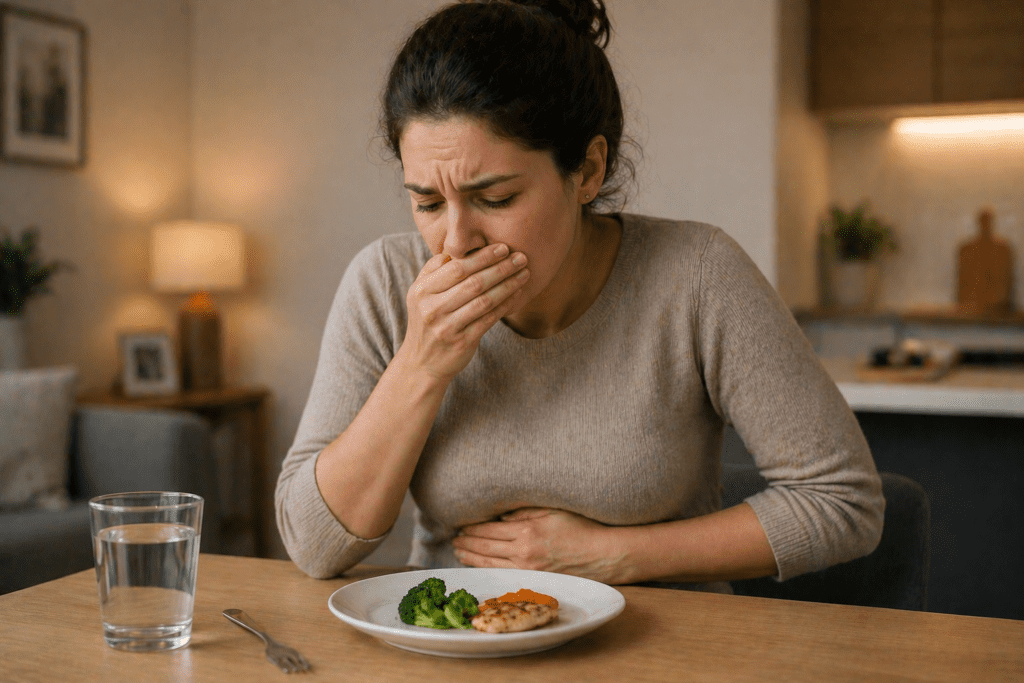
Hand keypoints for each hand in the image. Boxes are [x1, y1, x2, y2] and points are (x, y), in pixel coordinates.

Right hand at [399, 244, 529, 381]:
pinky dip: (505, 305)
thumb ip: (434, 270)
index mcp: (422, 291)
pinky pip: (489, 319)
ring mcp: (447, 327)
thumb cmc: (426, 322)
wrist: (421, 363)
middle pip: (473, 282)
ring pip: (484, 300)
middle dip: (500, 267)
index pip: (457, 268)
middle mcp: (432, 308)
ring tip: (524, 273)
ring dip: (508, 285)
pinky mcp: (462, 342)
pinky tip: (517, 294)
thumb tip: (457, 247)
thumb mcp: (419, 295)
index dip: (482, 257)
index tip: (502, 247)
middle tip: (520, 257)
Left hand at [452, 508, 622, 582]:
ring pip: (491, 563)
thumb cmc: (581, 527)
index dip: (472, 528)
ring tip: (459, 552)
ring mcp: (528, 568)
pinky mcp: (534, 578)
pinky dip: (488, 568)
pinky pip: (504, 573)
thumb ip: (523, 511)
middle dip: (467, 543)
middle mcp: (523, 552)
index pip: (489, 530)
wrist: (602, 553)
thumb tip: (500, 516)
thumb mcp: (551, 510)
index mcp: (527, 531)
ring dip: (472, 557)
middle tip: (454, 539)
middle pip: (485, 547)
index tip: (461, 525)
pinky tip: (479, 565)